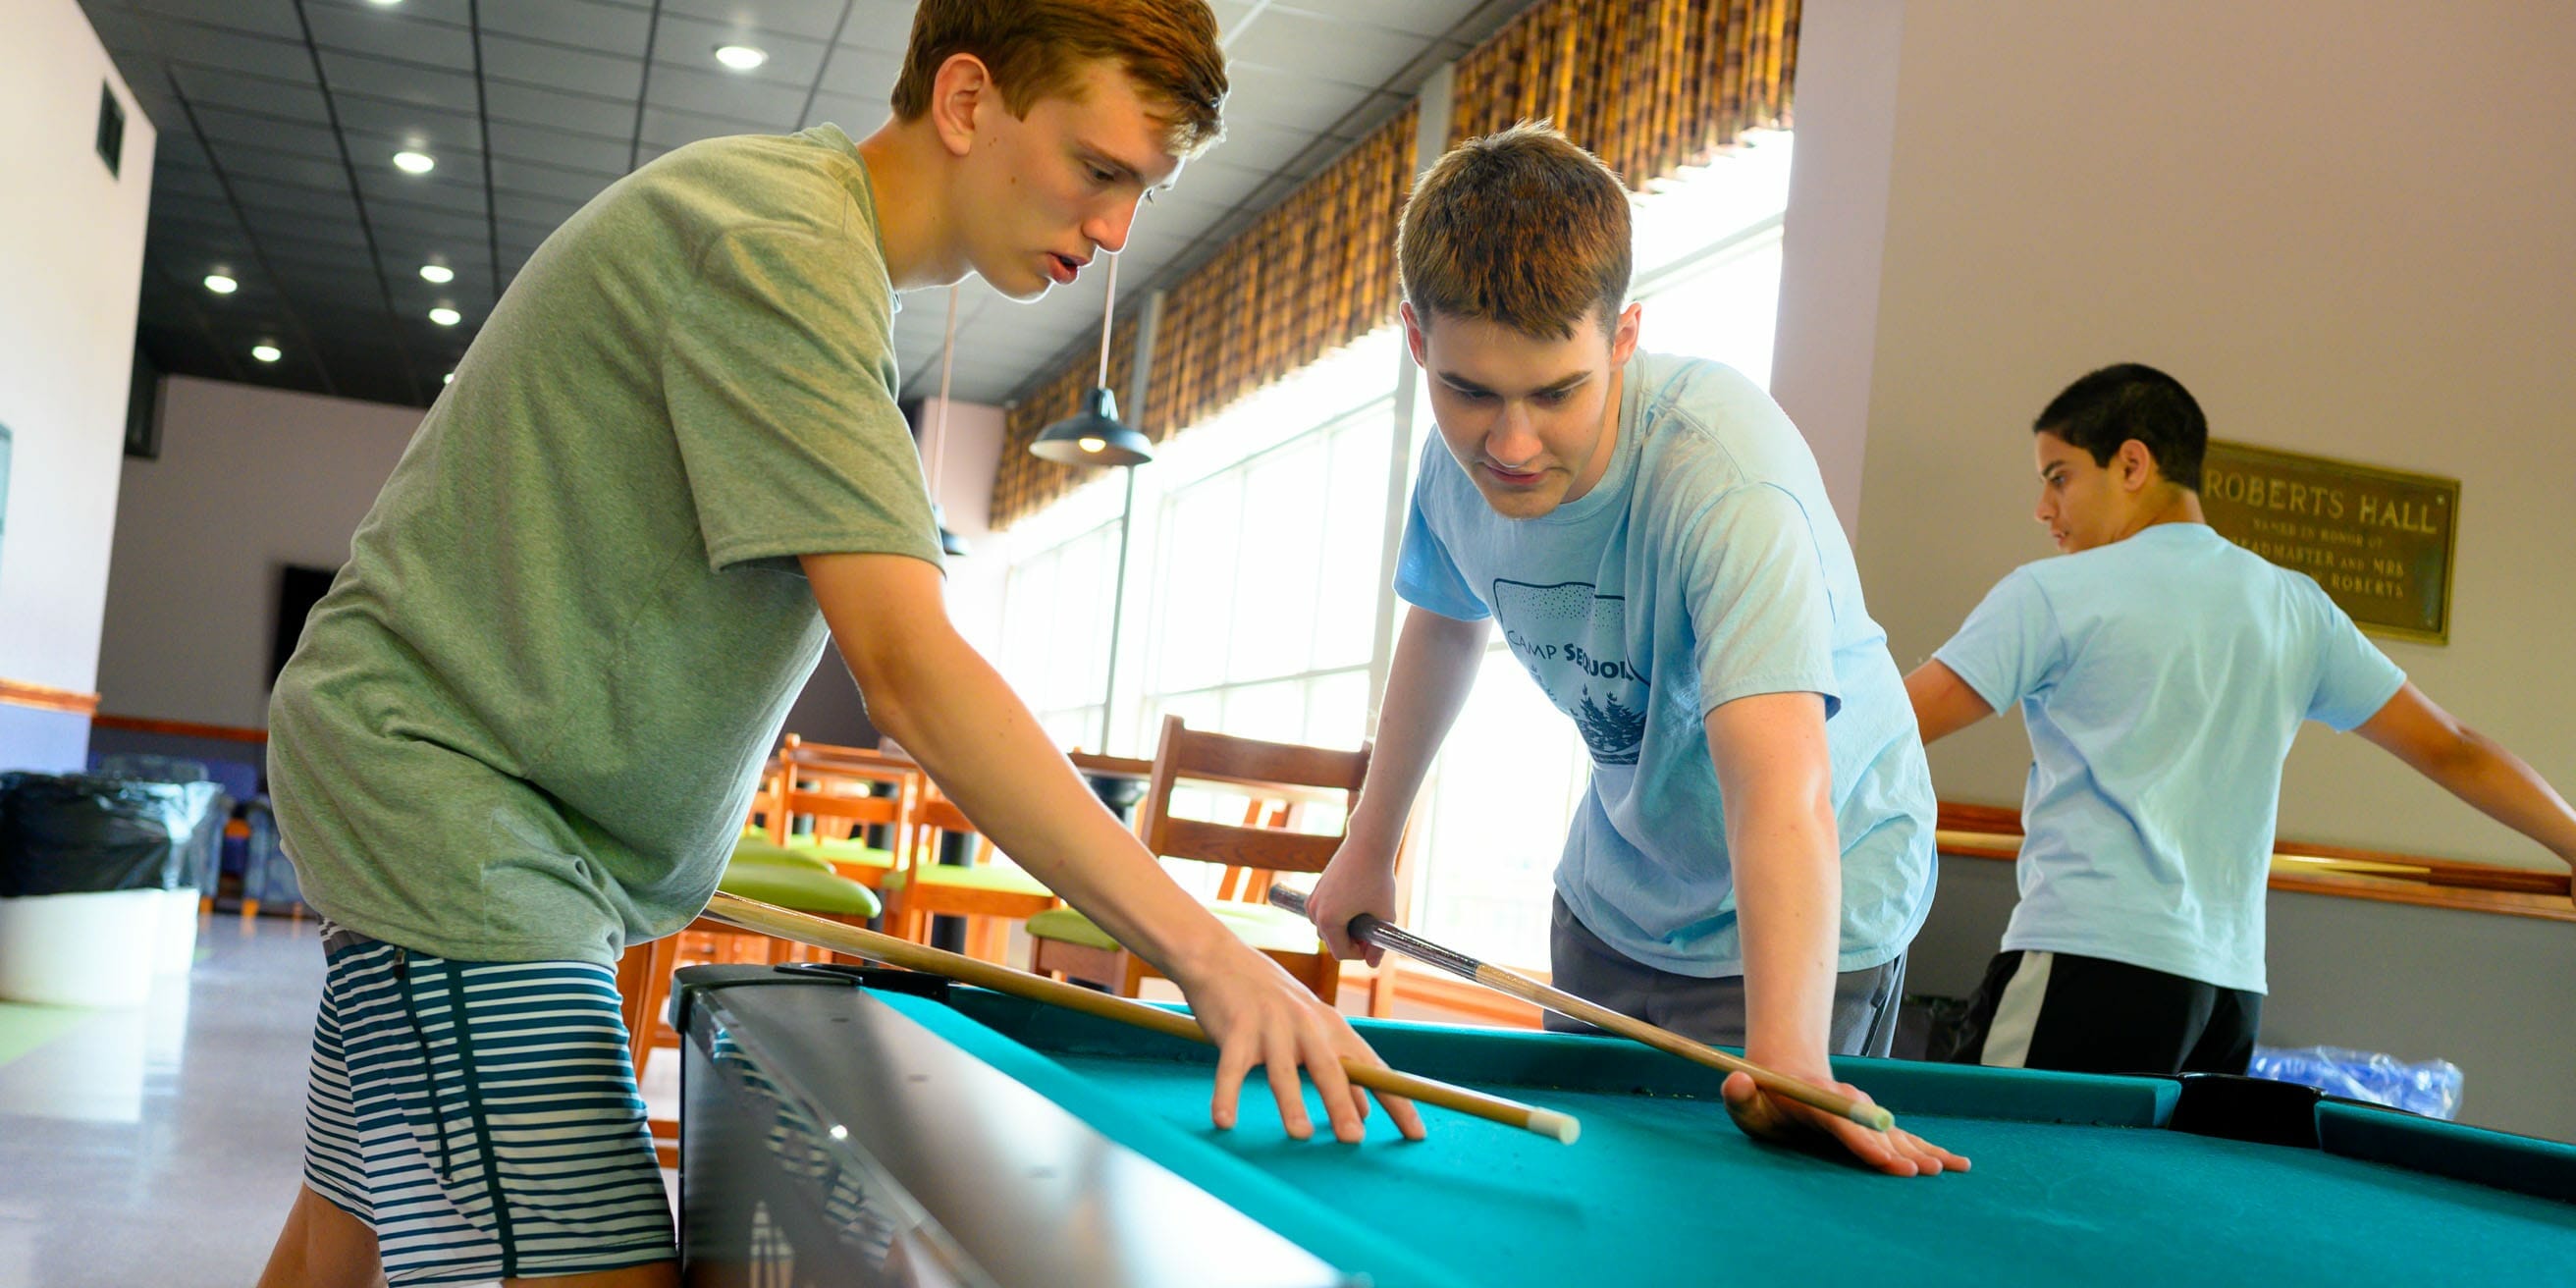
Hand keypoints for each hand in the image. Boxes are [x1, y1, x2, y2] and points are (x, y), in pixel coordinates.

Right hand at [1174, 943, 1426, 1143]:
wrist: (1220, 958)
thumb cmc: (1271, 998)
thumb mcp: (1313, 1027)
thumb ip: (1340, 1067)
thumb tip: (1366, 1112)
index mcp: (1331, 1027)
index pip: (1372, 1069)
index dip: (1396, 1101)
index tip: (1417, 1134)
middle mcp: (1306, 1026)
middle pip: (1330, 1070)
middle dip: (1343, 1104)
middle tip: (1354, 1139)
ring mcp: (1270, 1028)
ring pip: (1283, 1071)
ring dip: (1292, 1103)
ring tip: (1300, 1134)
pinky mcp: (1235, 1032)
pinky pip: (1231, 1070)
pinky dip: (1226, 1096)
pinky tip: (1224, 1122)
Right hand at [1307, 842, 1398, 964]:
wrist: (1368, 844)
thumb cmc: (1378, 879)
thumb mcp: (1384, 915)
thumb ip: (1378, 943)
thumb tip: (1372, 964)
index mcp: (1329, 921)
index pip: (1341, 954)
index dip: (1361, 953)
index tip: (1375, 941)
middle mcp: (1314, 912)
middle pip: (1332, 943)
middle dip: (1352, 941)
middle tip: (1373, 928)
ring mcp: (1311, 901)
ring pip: (1327, 929)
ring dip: (1344, 930)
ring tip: (1365, 915)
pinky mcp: (1314, 891)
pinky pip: (1324, 915)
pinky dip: (1338, 916)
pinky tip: (1356, 904)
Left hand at [1718, 1055, 1968, 1177]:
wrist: (1788, 1069)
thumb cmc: (1763, 1095)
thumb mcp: (1743, 1096)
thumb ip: (1737, 1093)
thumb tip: (1737, 1080)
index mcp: (1817, 1101)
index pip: (1841, 1120)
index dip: (1862, 1140)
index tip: (1882, 1157)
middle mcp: (1848, 1104)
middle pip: (1875, 1131)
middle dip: (1897, 1152)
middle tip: (1919, 1173)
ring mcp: (1865, 1111)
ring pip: (1896, 1133)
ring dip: (1920, 1151)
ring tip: (1944, 1169)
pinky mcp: (1875, 1122)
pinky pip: (1905, 1137)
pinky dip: (1930, 1149)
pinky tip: (1956, 1163)